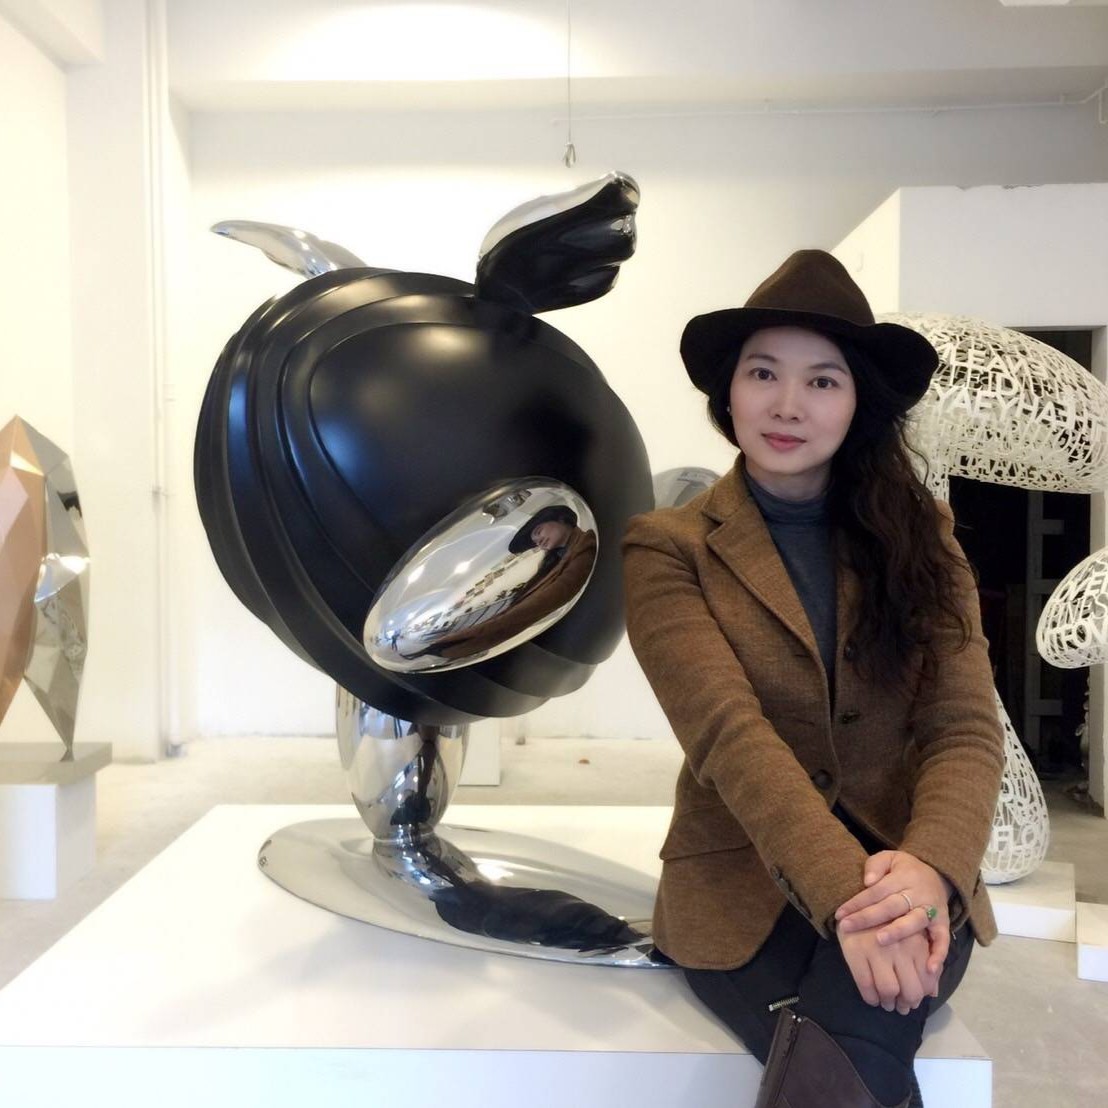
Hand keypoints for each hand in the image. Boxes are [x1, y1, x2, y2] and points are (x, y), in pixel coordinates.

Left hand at [834, 850, 952, 975]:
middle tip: (848, 926)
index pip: (876, 890)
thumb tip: (868, 881)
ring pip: (914, 921)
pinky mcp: (943, 923)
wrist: (937, 874)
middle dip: (868, 917)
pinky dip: (938, 954)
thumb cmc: (904, 869)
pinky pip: (943, 940)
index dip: (857, 902)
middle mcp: (918, 893)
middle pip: (891, 906)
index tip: (840, 914)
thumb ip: (876, 865)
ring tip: (880, 940)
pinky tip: (929, 968)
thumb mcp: (889, 858)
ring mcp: (932, 909)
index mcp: (902, 877)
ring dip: (898, 931)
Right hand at [838, 926, 938, 1014]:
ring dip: (889, 1003)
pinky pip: (865, 984)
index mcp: (917, 942)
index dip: (921, 995)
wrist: (855, 904)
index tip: (913, 999)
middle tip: (901, 1007)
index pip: (926, 980)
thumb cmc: (889, 922)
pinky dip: (870, 998)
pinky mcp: (856, 951)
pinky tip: (872, 998)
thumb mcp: (912, 936)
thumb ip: (925, 963)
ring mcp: (876, 949)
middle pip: (910, 989)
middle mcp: (900, 946)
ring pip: (888, 990)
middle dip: (906, 1004)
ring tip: (887, 1003)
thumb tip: (933, 993)